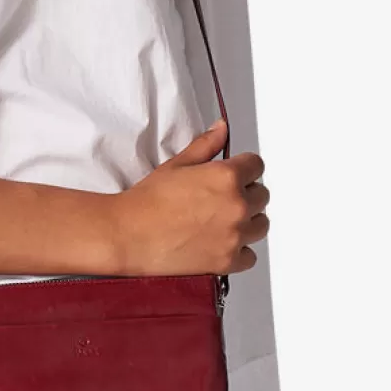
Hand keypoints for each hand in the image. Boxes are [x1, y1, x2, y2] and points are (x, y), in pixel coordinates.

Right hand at [115, 116, 270, 276]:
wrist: (128, 234)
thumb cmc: (147, 201)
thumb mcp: (177, 164)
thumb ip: (206, 145)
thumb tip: (221, 129)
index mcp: (227, 176)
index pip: (257, 166)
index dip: (244, 168)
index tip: (235, 175)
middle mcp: (236, 205)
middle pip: (262, 196)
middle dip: (246, 194)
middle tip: (221, 200)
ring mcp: (234, 235)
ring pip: (260, 225)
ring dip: (248, 222)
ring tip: (223, 222)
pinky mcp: (227, 261)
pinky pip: (250, 256)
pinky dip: (239, 251)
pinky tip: (221, 244)